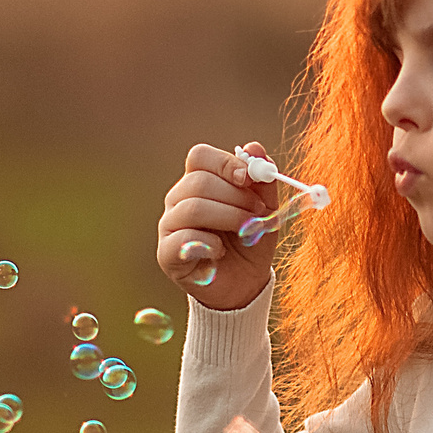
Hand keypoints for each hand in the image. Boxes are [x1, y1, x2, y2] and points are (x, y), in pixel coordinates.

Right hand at [157, 140, 278, 310]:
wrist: (244, 284)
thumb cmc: (251, 241)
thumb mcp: (266, 209)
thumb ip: (262, 181)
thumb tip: (255, 147)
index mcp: (199, 181)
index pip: (200, 157)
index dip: (225, 163)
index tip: (248, 177)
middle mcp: (178, 199)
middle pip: (198, 182)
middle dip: (235, 196)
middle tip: (259, 212)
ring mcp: (169, 225)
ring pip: (192, 208)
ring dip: (229, 217)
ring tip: (248, 230)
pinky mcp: (166, 252)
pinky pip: (184, 238)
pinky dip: (210, 244)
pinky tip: (221, 251)